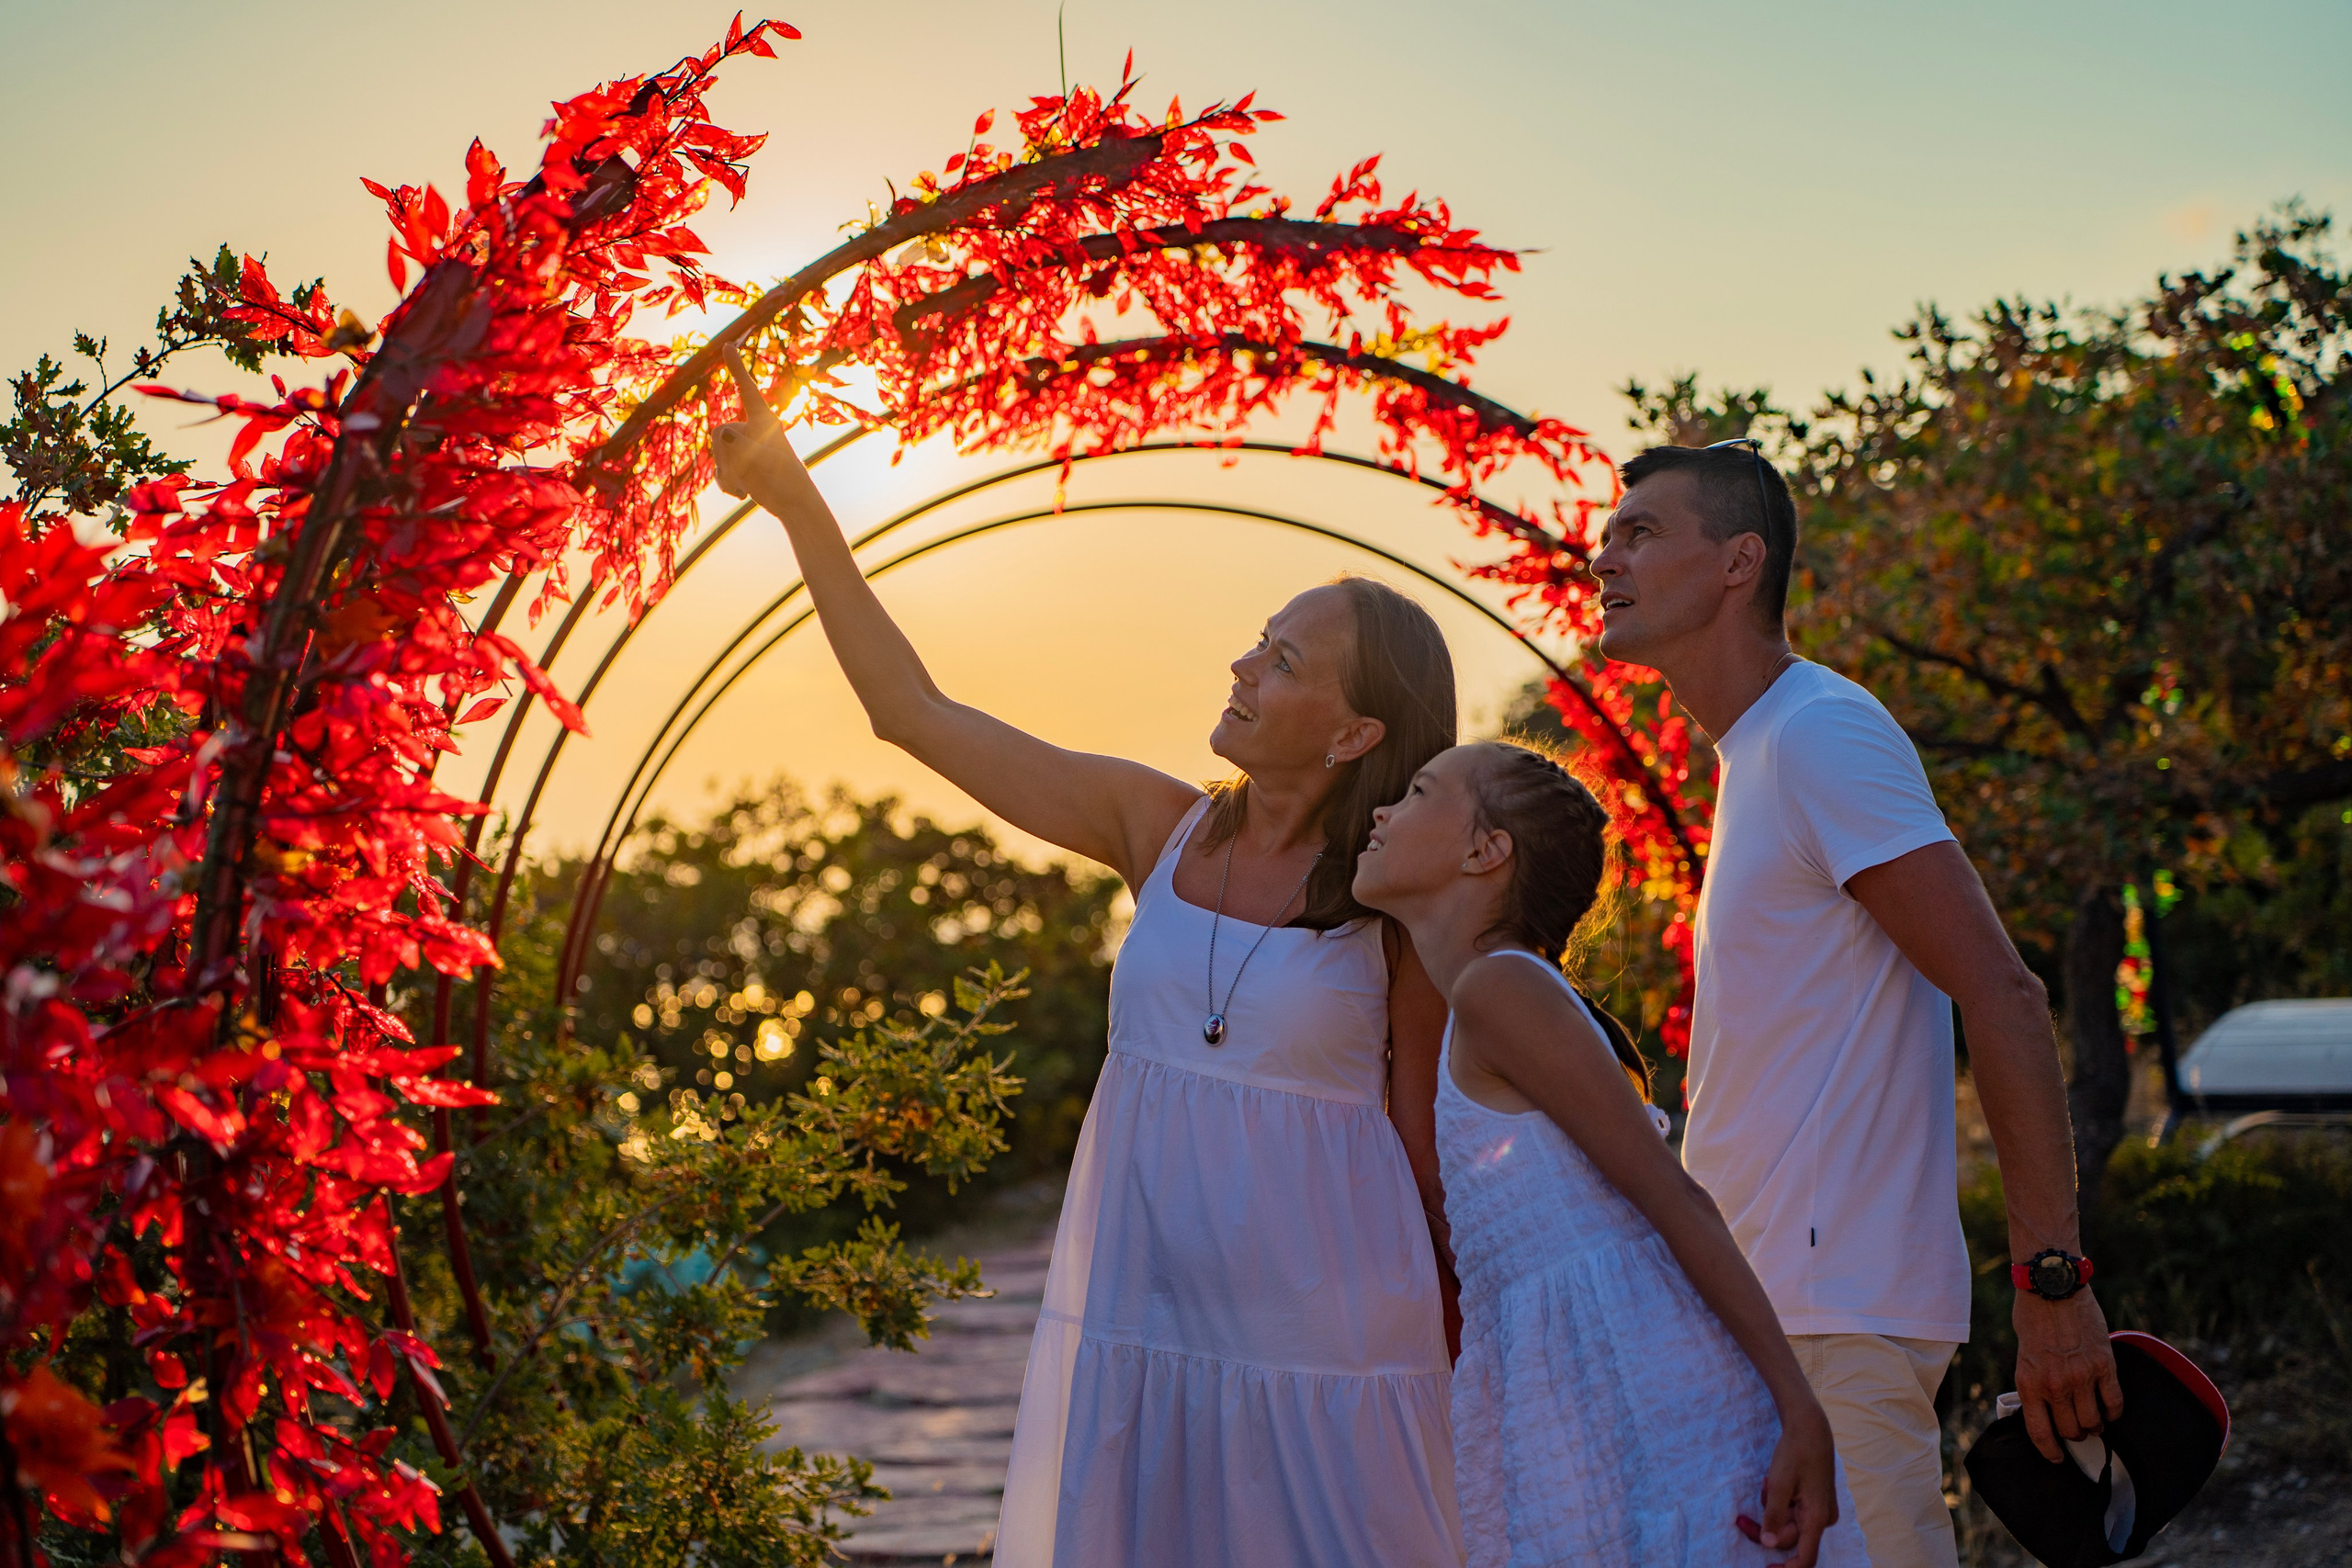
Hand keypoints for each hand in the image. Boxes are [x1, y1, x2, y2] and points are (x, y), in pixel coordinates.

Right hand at [712, 343, 817, 515]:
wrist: (794, 504)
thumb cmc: (786, 480)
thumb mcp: (763, 461)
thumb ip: (740, 445)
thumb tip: (721, 432)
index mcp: (764, 420)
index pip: (747, 389)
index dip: (736, 367)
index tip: (727, 345)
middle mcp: (751, 429)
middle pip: (720, 432)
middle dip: (726, 455)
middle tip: (746, 473)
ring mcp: (743, 447)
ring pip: (717, 453)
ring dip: (727, 473)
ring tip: (746, 490)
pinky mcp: (739, 464)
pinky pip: (720, 468)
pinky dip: (727, 482)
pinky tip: (741, 495)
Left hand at [1738, 1405, 1837, 1567]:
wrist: (1810, 1428)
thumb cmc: (1795, 1453)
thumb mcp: (1779, 1484)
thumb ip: (1774, 1516)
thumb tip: (1770, 1544)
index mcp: (1816, 1518)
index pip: (1805, 1559)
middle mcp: (1822, 1519)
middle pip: (1790, 1539)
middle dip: (1764, 1529)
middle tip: (1740, 1519)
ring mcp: (1820, 1510)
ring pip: (1789, 1524)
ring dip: (1772, 1511)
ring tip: (1767, 1483)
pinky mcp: (1815, 1502)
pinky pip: (1793, 1512)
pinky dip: (1779, 1503)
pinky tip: (1773, 1482)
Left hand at [2013, 1286, 2122, 1461]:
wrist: (2052, 1287)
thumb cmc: (2032, 1317)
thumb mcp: (2023, 1355)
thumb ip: (2034, 1381)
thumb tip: (2045, 1406)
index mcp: (2029, 1383)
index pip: (2040, 1433)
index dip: (2050, 1451)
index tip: (2057, 1457)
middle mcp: (2055, 1385)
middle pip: (2071, 1430)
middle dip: (2075, 1436)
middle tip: (2079, 1431)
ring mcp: (2082, 1377)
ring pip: (2095, 1421)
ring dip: (2096, 1426)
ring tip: (2094, 1421)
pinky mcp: (2104, 1366)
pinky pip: (2115, 1402)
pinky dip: (2114, 1412)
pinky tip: (2111, 1409)